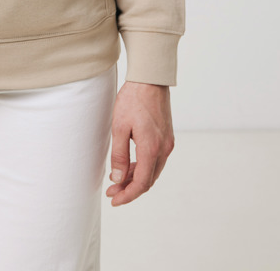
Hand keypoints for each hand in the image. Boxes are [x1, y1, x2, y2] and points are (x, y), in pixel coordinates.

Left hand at [106, 81, 173, 206]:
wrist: (150, 80)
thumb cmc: (133, 100)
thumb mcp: (119, 127)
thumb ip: (119, 155)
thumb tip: (118, 179)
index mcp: (151, 148)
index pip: (142, 183)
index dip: (128, 195)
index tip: (114, 200)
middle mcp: (163, 149)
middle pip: (148, 180)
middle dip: (130, 189)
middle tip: (112, 191)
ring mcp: (167, 143)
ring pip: (152, 171)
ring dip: (136, 178)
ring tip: (118, 181)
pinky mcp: (166, 137)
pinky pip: (156, 160)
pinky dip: (143, 167)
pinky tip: (130, 166)